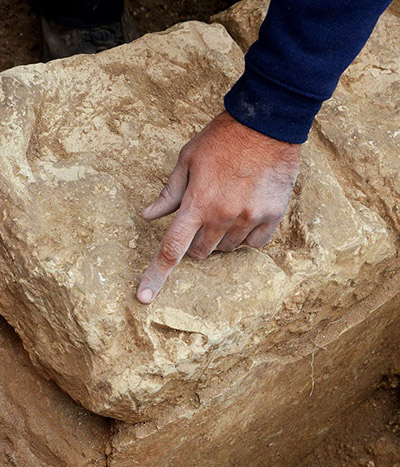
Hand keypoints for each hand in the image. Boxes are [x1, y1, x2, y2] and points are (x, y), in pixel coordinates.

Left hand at [136, 110, 299, 303]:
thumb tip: (148, 216)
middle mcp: (223, 217)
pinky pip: (255, 244)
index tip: (144, 298)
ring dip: (220, 238)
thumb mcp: (187, 159)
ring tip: (227, 207)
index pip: (171, 249)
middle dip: (195, 241)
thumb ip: (169, 193)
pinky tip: (245, 216)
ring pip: (226, 249)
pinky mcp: (272, 216)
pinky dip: (246, 237)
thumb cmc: (222, 138)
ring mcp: (249, 218)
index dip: (155, 275)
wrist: (267, 122)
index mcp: (197, 203)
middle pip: (200, 252)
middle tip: (201, 216)